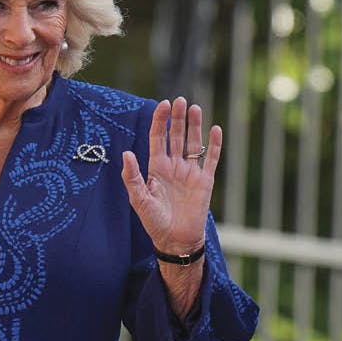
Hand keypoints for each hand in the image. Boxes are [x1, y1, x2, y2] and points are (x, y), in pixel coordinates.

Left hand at [121, 97, 222, 255]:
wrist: (176, 240)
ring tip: (195, 108)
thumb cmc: (154, 222)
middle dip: (178, 118)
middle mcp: (174, 166)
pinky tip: (215, 130)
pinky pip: (211, 159)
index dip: (160, 121)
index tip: (163, 105)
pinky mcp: (205, 181)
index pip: (158, 138)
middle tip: (180, 100)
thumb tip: (126, 153)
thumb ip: (133, 177)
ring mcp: (190, 172)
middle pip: (176, 136)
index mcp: (157, 168)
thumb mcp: (139, 200)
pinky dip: (214, 145)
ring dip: (195, 126)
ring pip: (193, 143)